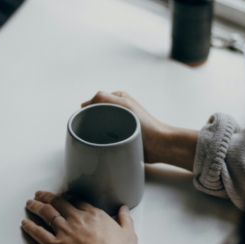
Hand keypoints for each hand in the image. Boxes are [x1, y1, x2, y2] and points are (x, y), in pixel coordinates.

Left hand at [22, 191, 137, 243]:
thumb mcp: (129, 236)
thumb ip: (126, 220)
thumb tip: (124, 209)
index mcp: (94, 215)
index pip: (76, 200)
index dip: (67, 197)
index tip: (62, 195)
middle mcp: (77, 219)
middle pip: (58, 203)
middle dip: (47, 197)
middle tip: (40, 194)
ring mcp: (64, 231)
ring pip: (46, 213)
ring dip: (36, 206)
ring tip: (29, 203)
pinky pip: (38, 233)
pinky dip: (30, 227)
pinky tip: (24, 223)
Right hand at [82, 91, 197, 171]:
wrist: (159, 145)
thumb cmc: (145, 124)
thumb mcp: (124, 104)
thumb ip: (104, 98)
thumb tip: (85, 104)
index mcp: (119, 99)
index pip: (95, 101)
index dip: (88, 109)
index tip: (86, 119)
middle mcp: (118, 110)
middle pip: (96, 114)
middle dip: (91, 122)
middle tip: (90, 131)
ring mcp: (119, 124)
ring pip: (99, 127)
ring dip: (96, 133)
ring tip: (97, 139)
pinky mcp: (120, 137)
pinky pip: (105, 138)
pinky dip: (101, 141)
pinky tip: (101, 145)